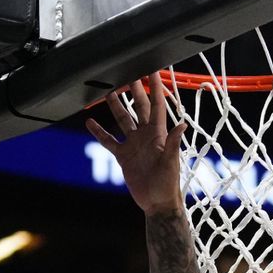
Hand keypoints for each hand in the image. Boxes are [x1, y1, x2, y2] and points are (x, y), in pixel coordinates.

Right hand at [86, 72, 186, 215]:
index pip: (156, 105)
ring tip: (108, 91)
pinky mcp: (123, 156)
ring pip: (123, 119)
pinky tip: (90, 122)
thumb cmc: (168, 184)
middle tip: (127, 71)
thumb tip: (182, 124)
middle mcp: (146, 135)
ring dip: (116, 106)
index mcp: (158, 134)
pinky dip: (100, 132)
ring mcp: (134, 144)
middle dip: (134, 89)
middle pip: (138, 106)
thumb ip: (173, 143)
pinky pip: (109, 141)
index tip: (153, 70)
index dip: (155, 87)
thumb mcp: (170, 163)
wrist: (157, 203)